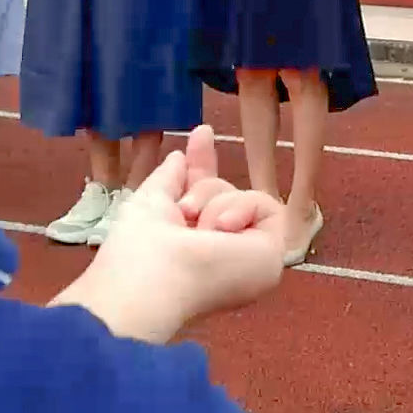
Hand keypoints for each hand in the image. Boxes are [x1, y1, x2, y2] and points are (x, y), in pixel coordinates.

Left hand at [52, 126, 286, 341]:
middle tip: (184, 210)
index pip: (206, 199)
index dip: (203, 165)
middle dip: (204, 186)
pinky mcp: (273, 256)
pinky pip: (267, 206)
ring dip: (214, 203)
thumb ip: (169, 179)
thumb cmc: (139, 248)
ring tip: (198, 231)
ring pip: (244, 196)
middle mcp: (221, 255)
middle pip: (226, 192)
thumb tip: (179, 156)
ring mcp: (249, 258)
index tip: (201, 132)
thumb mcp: (150, 201)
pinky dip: (239, 209)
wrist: (154, 279)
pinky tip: (221, 231)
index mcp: (190, 246)